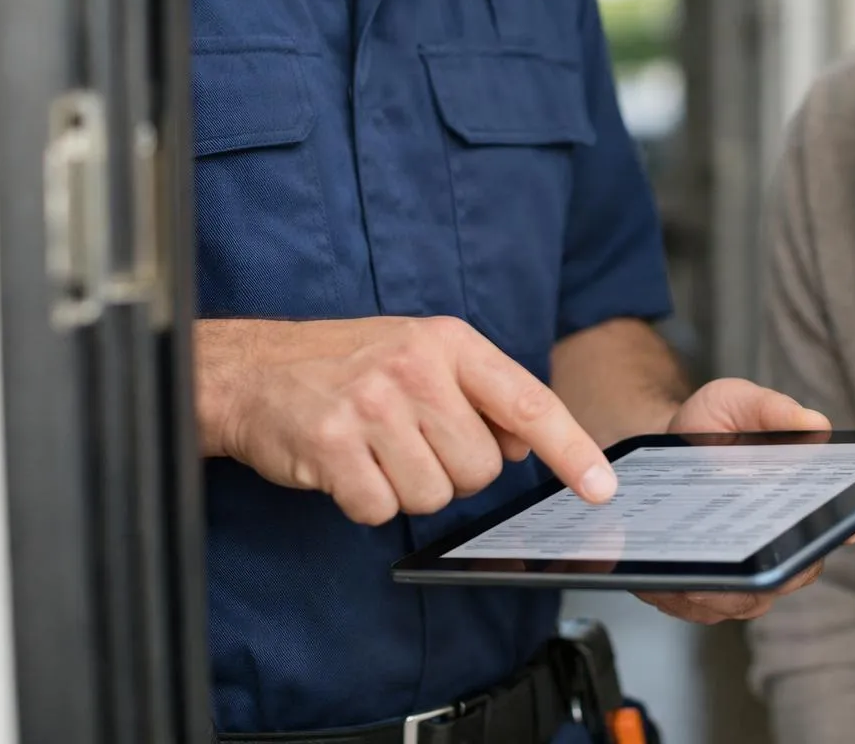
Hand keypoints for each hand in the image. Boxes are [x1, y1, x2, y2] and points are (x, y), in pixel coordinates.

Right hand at [195, 316, 616, 524]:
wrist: (252, 370)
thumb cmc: (348, 363)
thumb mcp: (423, 355)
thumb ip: (482, 394)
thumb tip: (527, 443)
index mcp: (449, 343)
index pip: (528, 402)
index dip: (572, 450)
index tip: (602, 488)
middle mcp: (415, 369)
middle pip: (481, 469)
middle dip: (452, 472)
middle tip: (411, 442)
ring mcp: (371, 407)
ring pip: (435, 497)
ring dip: (407, 489)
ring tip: (376, 451)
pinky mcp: (331, 446)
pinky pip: (381, 511)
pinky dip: (366, 501)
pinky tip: (347, 466)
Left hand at [633, 378, 854, 623]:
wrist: (657, 447)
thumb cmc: (707, 426)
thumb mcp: (733, 403)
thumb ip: (770, 409)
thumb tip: (815, 424)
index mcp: (798, 501)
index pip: (830, 527)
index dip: (839, 531)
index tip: (841, 529)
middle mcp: (777, 545)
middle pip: (791, 575)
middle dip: (774, 573)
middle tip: (749, 557)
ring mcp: (741, 575)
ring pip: (745, 601)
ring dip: (724, 591)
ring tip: (699, 573)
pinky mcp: (698, 592)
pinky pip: (696, 608)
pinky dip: (684, 595)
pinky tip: (668, 577)